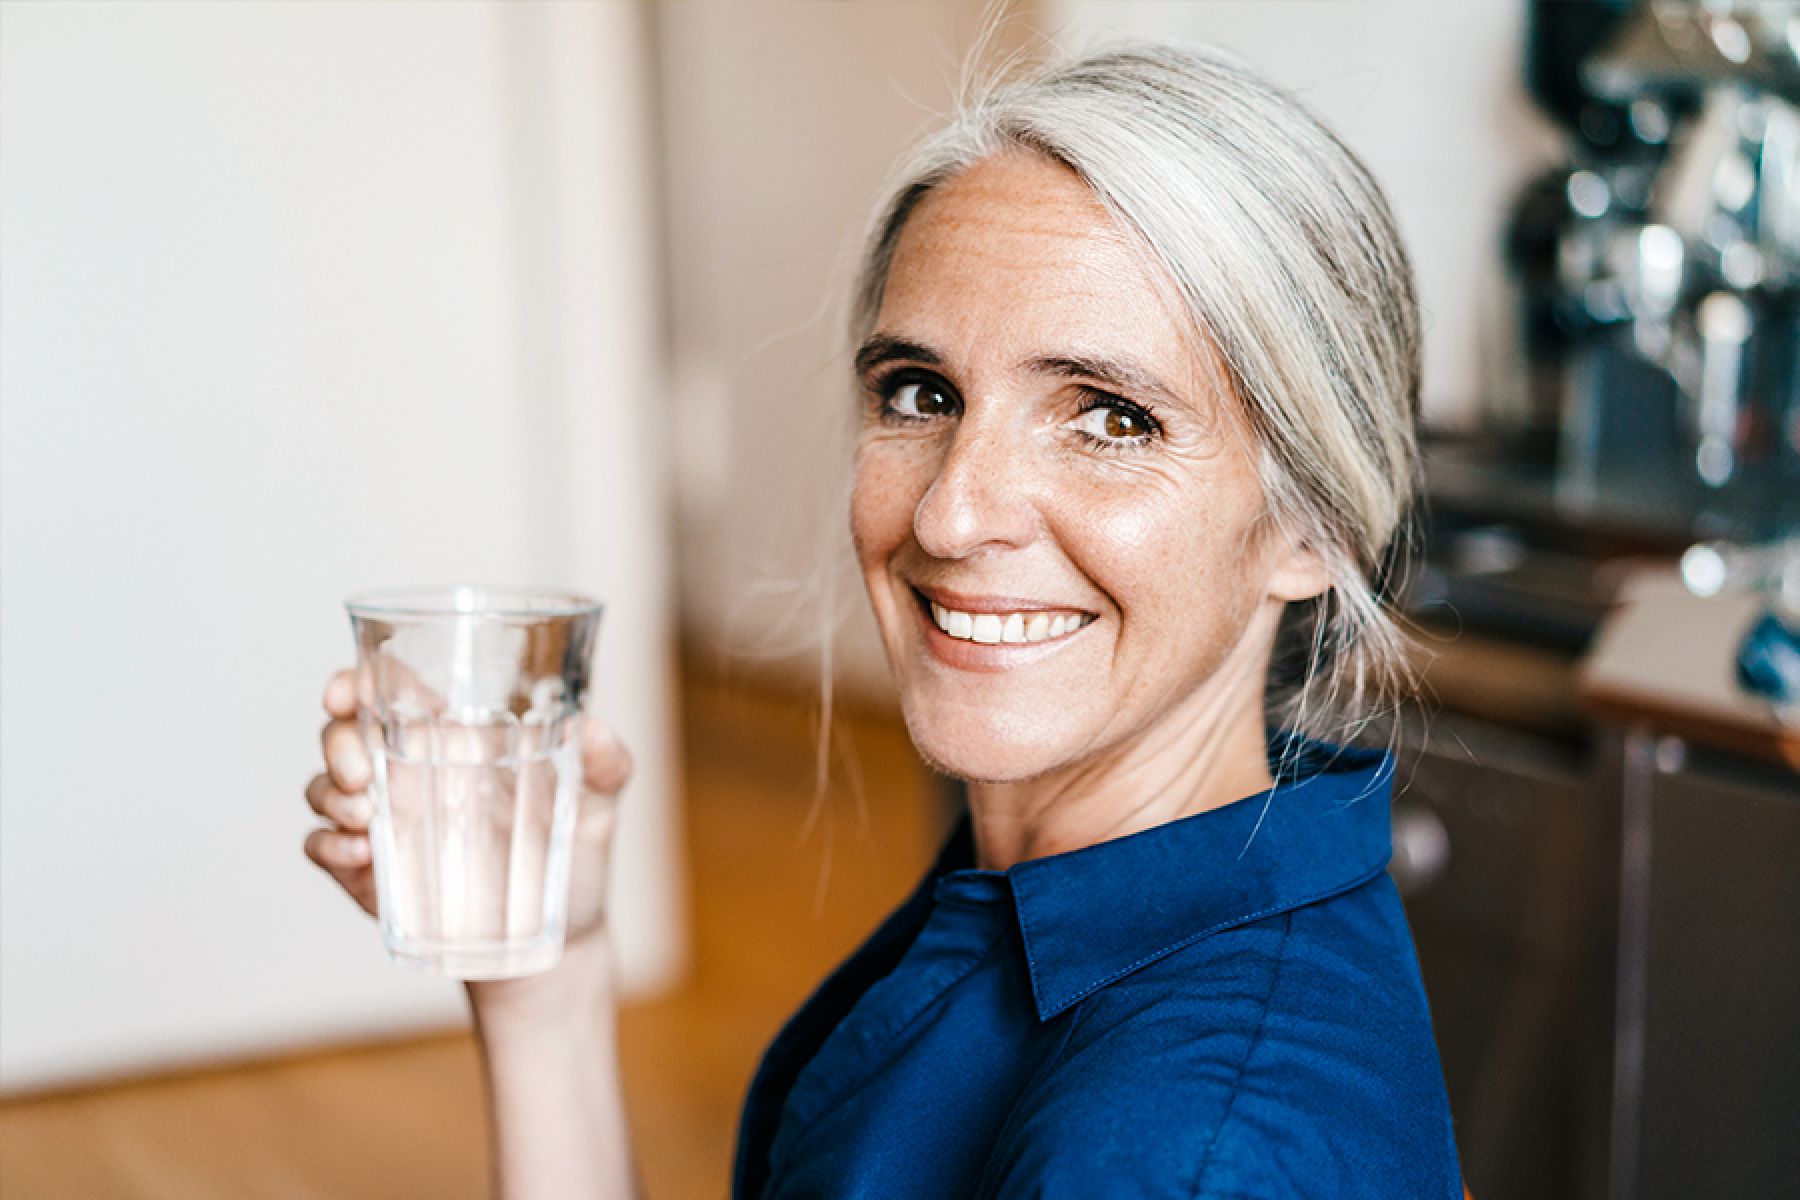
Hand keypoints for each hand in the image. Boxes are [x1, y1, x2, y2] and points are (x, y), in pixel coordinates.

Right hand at [303, 665, 631, 946]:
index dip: (357, 680)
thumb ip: (607, 763)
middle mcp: (412, 775)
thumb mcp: (597, 806)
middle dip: (337, 740)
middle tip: (361, 771)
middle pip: (343, 732)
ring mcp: (387, 824)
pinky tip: (360, 851)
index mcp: (456, 741)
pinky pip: (322, 848)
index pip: (390, 690)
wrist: (561, 940)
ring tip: (367, 816)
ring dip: (330, 794)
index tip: (347, 690)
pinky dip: (327, 844)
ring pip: (323, 786)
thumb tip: (594, 729)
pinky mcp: (373, 874)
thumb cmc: (572, 857)